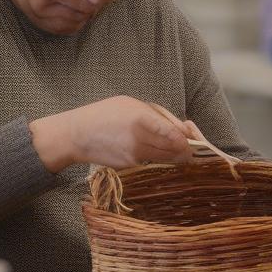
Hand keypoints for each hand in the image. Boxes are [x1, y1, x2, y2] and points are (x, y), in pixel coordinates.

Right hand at [30, 96, 191, 172]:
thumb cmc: (105, 114)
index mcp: (140, 119)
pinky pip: (152, 163)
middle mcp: (138, 140)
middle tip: (193, 147)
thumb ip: (157, 115)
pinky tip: (158, 152)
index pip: (171, 133)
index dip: (185, 139)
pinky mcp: (130, 166)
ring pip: (165, 159)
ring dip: (176, 156)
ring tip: (181, 151)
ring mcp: (134, 156)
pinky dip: (159, 159)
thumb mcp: (131, 104)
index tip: (191, 139)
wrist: (78, 135)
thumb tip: (182, 128)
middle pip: (172, 149)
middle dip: (186, 149)